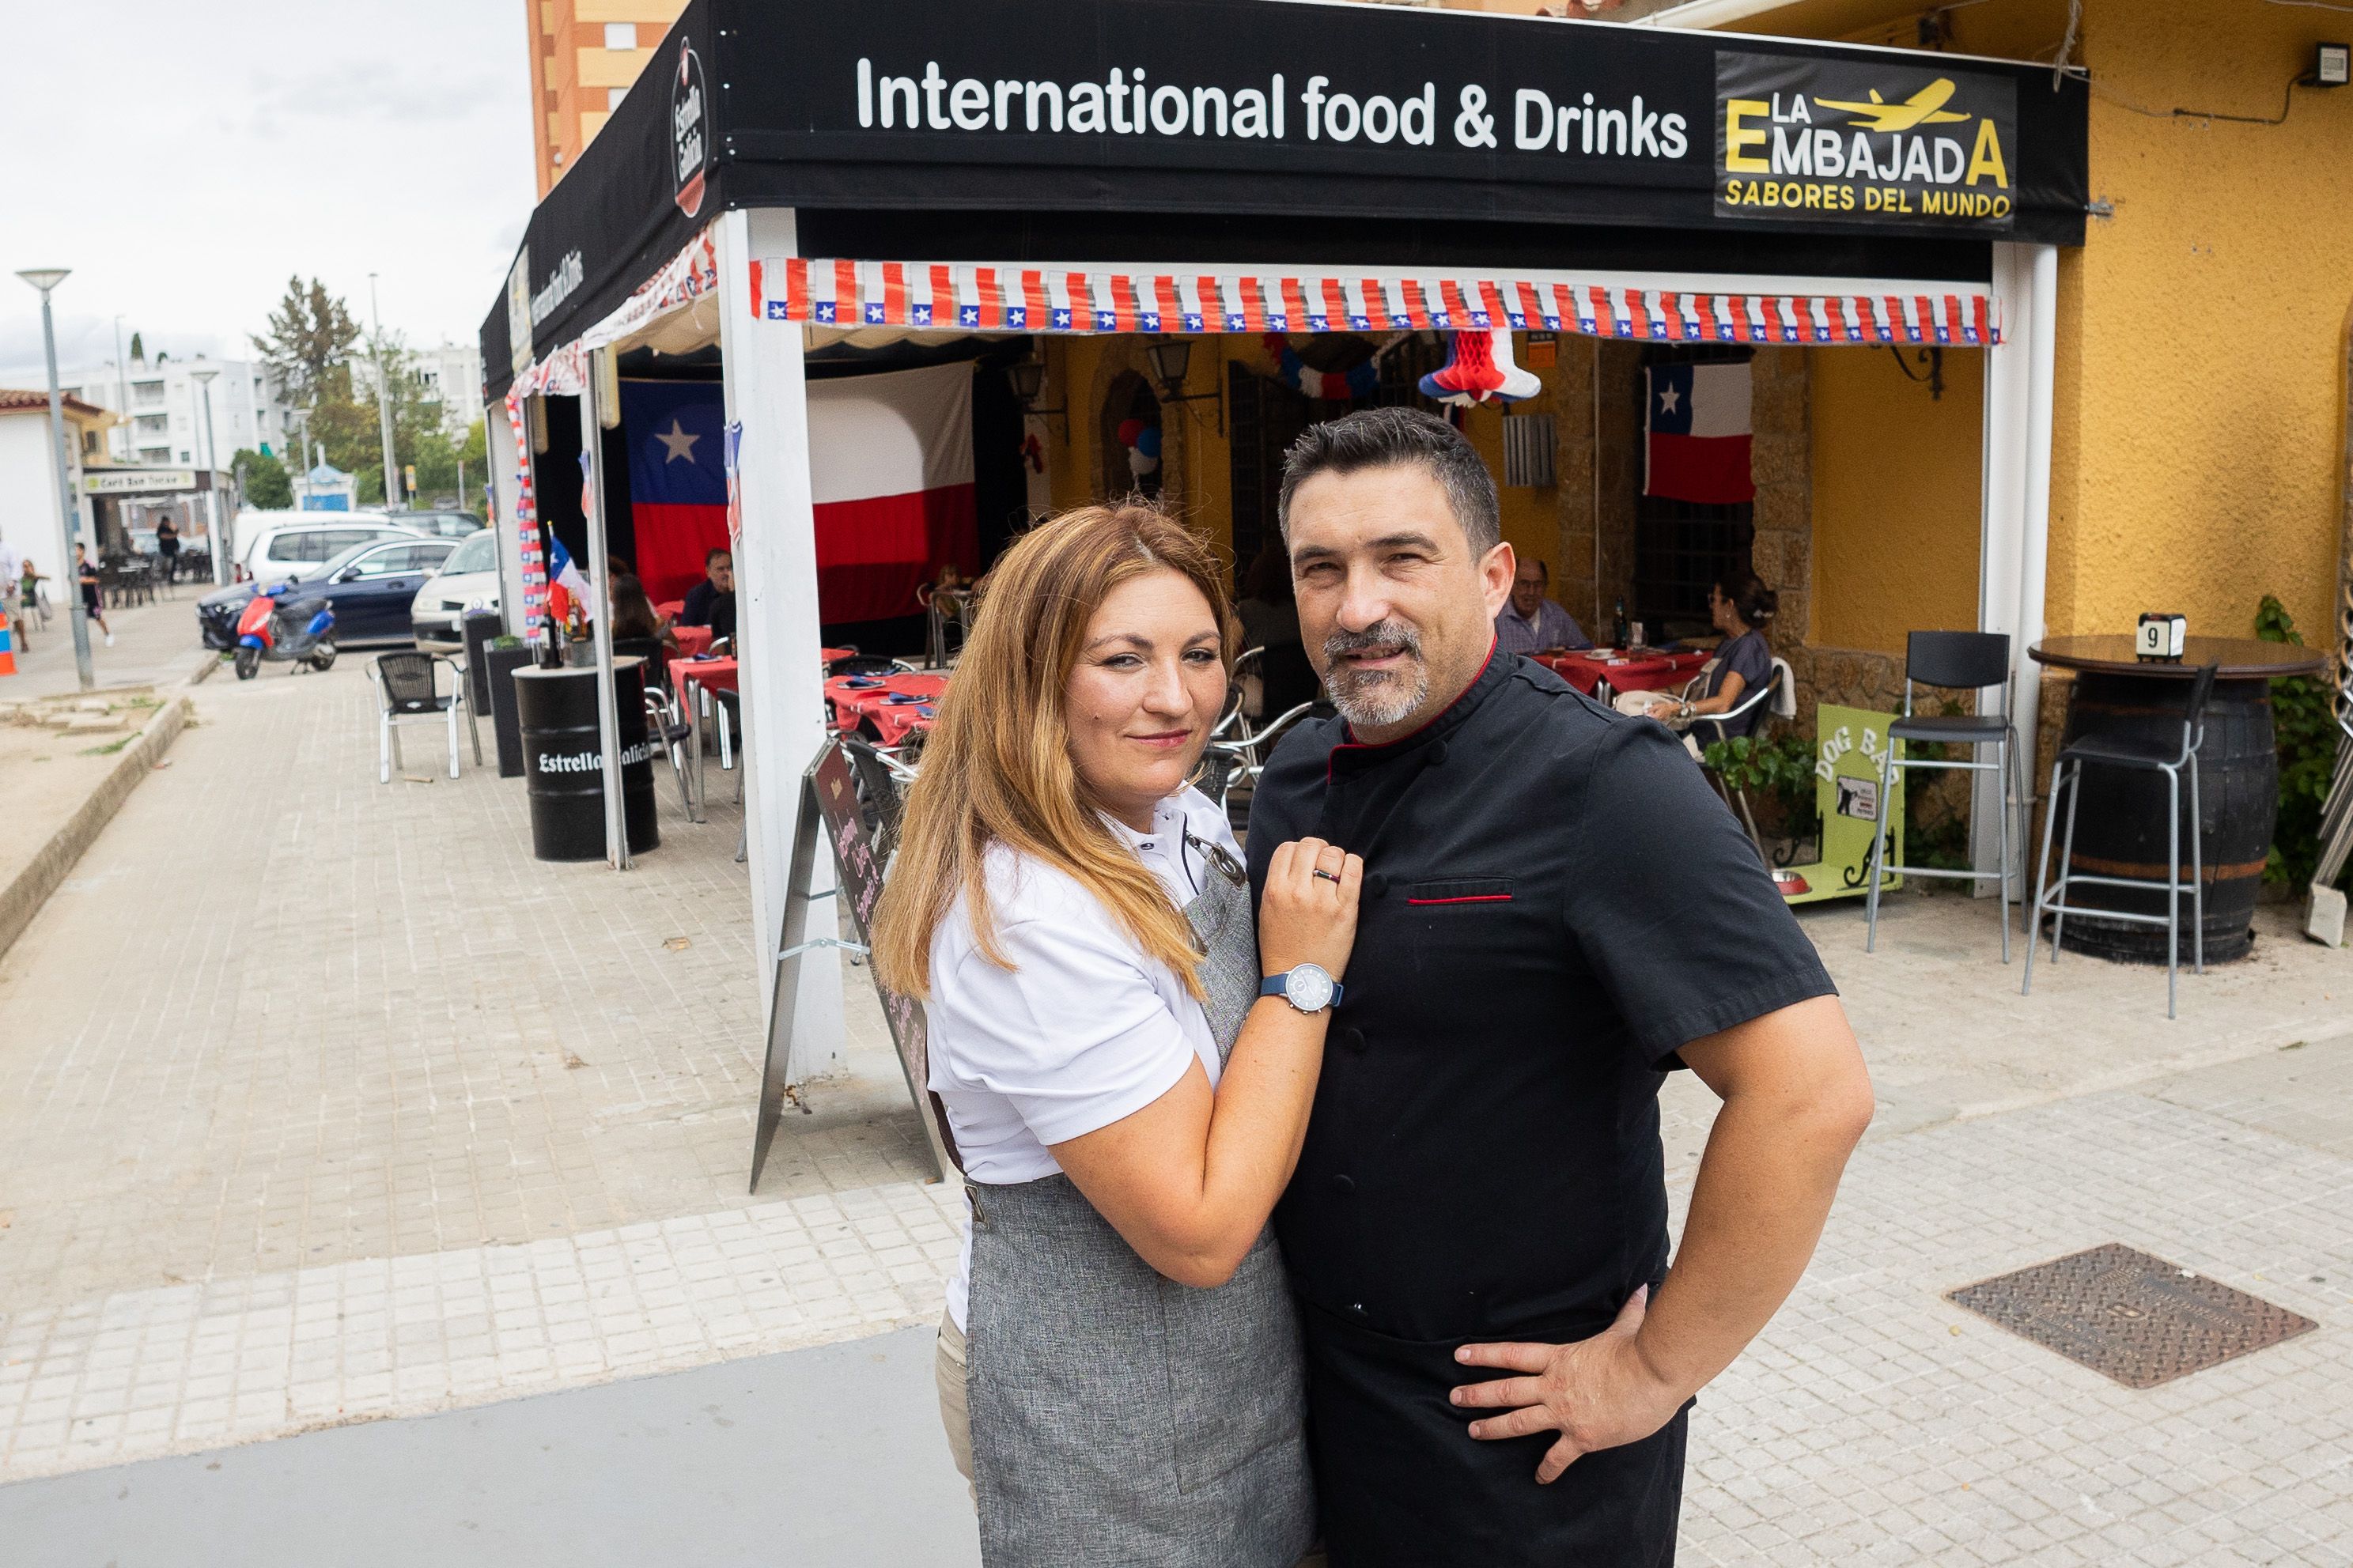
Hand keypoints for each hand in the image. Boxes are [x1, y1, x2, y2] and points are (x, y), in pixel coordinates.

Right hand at [1257, 837, 1361, 979]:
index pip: (1287, 848)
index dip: (1298, 850)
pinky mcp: (1344, 910)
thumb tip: (1295, 861)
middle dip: (1318, 850)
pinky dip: (1353, 864)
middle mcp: (1296, 891)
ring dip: (1336, 857)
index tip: (1305, 860)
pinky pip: (1353, 871)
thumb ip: (1278, 884)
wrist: (1299, 981)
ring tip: (1337, 871)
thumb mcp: (1267, 912)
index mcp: (1274, 890)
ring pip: (1332, 854)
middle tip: (1323, 863)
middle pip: (1310, 845)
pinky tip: (1350, 872)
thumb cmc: (1282, 949)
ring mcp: (1321, 900)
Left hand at [1449, 1287, 1686, 1483]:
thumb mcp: (1626, 1329)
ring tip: (1473, 1431)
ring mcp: (1565, 1413)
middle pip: (1506, 1390)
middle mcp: (1554, 1386)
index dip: (1483, 1355)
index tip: (1460, 1356)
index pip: (1512, 1354)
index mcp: (1560, 1359)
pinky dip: (1548, 1469)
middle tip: (1454, 1397)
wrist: (1655, 1376)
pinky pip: (1558, 1457)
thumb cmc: (1640, 1352)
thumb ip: (1627, 1313)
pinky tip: (1539, 1478)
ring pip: (1519, 1421)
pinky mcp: (1582, 1437)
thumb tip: (1641, 1290)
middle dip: (1477, 1394)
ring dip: (1493, 1428)